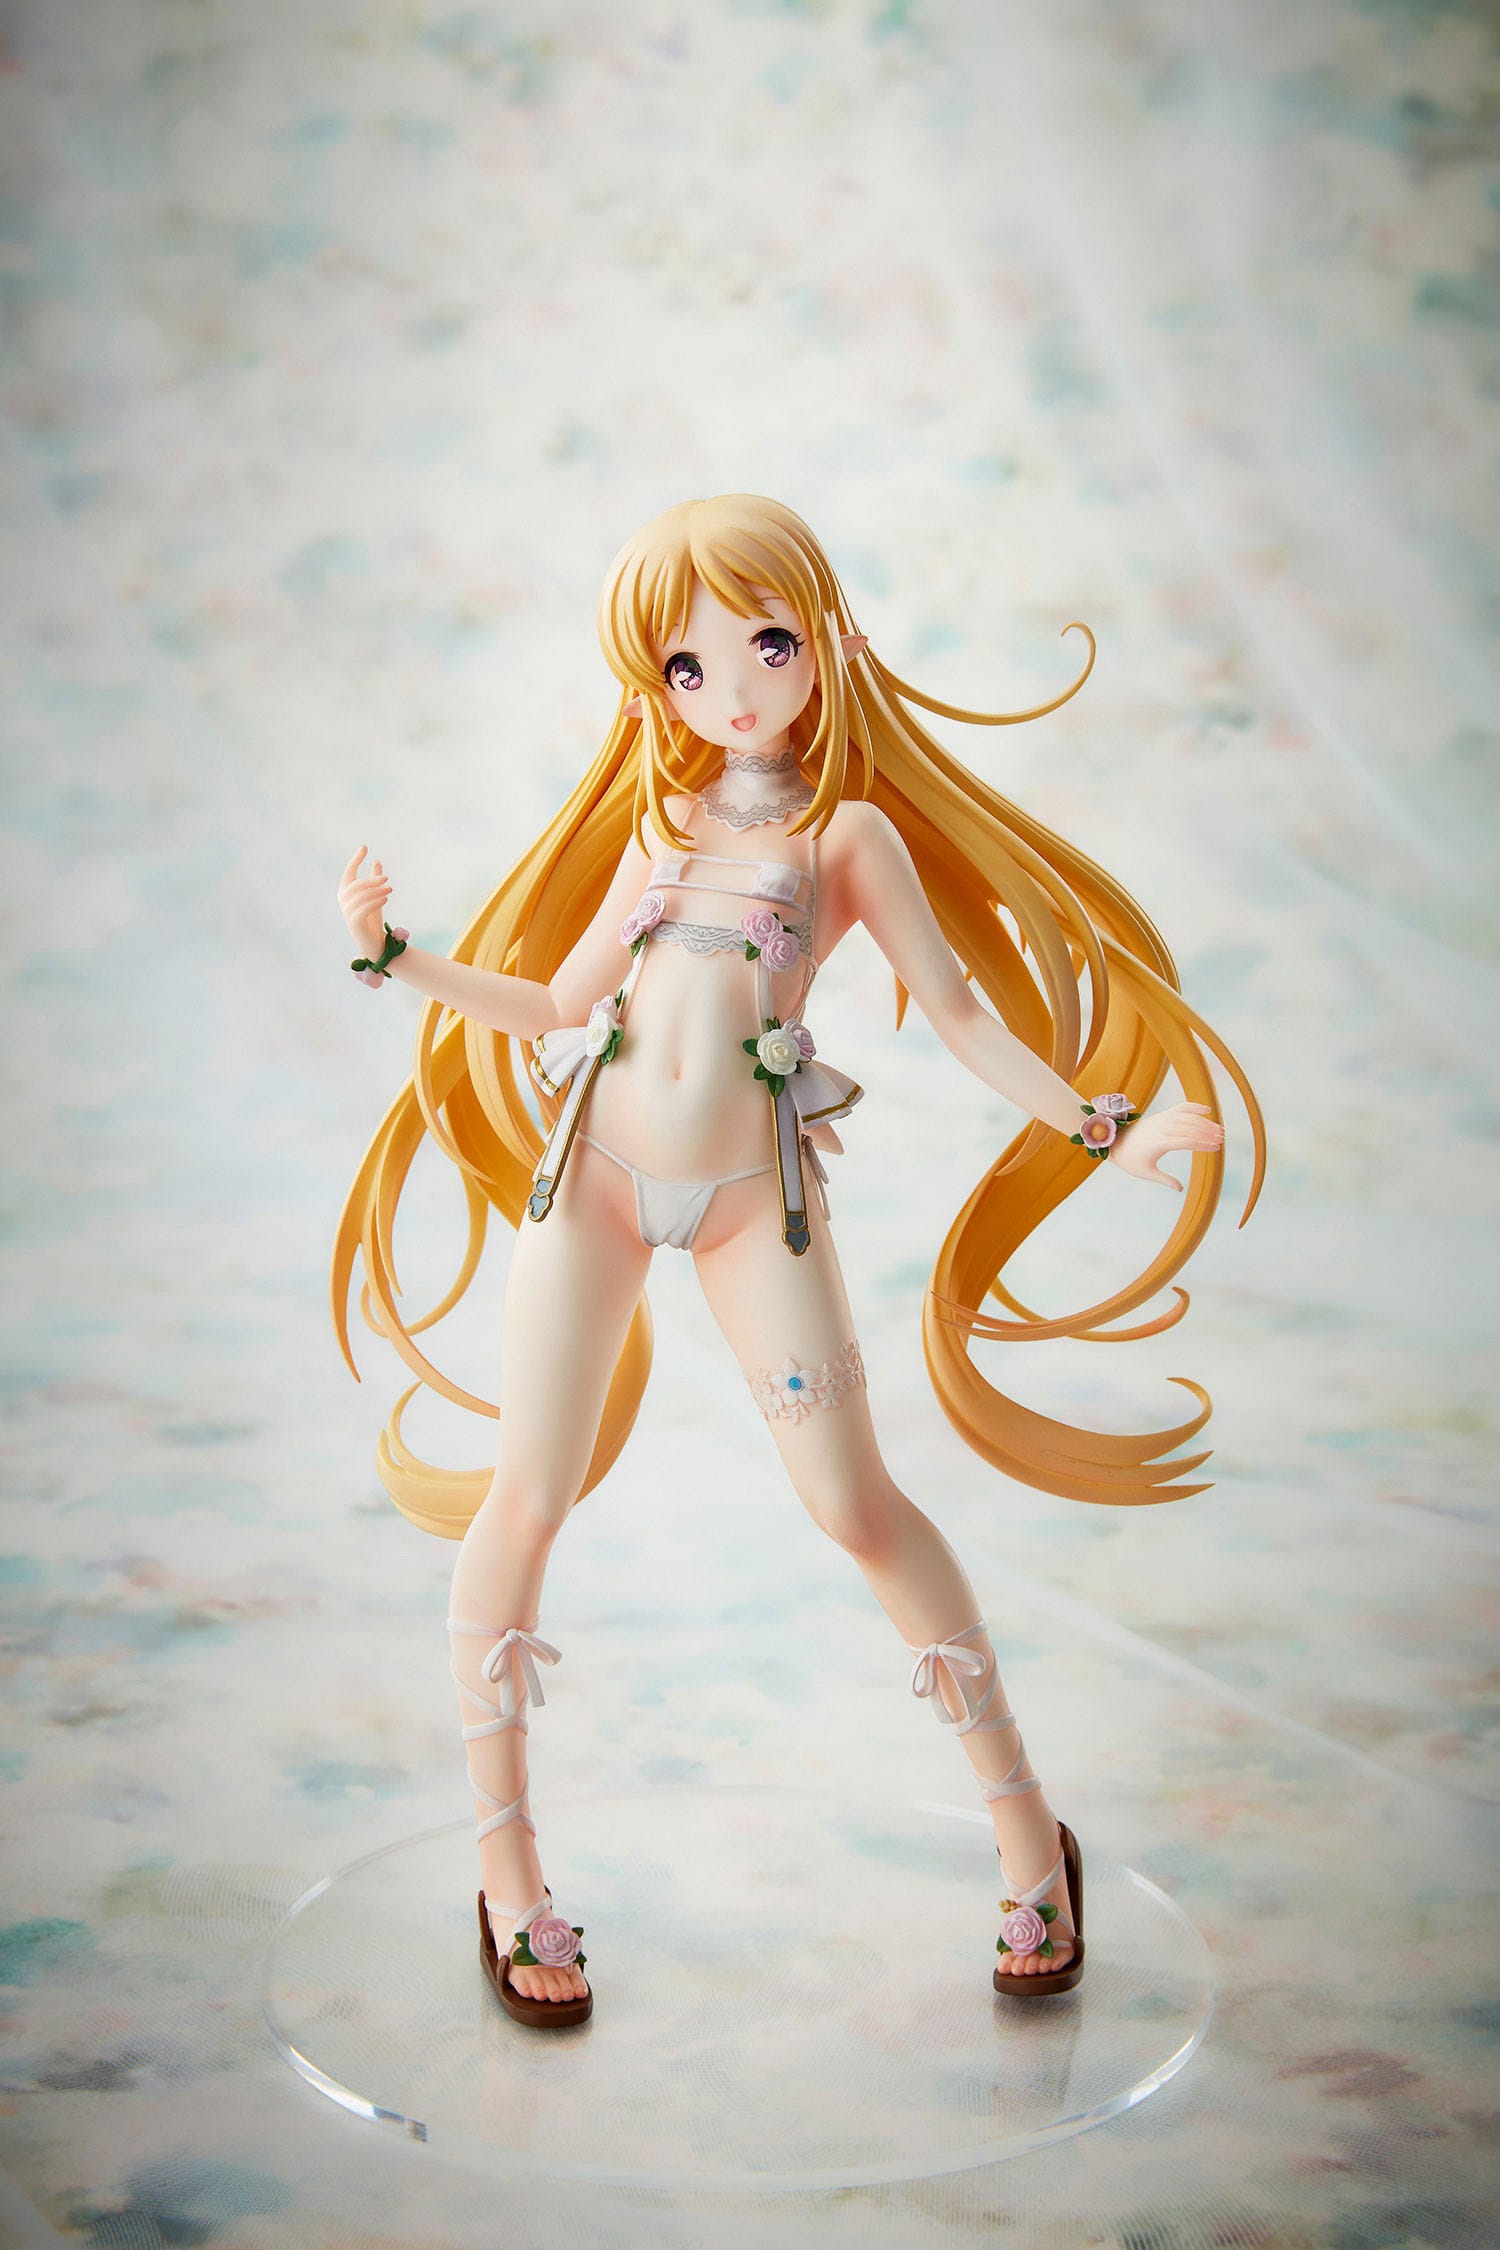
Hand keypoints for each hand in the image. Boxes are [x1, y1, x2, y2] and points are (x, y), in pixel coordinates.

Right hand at [339, 845, 395, 957]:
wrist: (374, 942)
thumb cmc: (372, 919)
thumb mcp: (375, 896)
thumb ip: (374, 880)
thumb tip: (377, 861)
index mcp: (346, 893)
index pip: (348, 872)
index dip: (355, 860)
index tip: (364, 847)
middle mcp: (343, 902)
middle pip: (355, 885)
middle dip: (371, 879)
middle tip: (386, 878)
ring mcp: (347, 913)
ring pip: (360, 896)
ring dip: (376, 891)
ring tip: (389, 889)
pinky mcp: (355, 923)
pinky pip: (363, 909)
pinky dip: (375, 902)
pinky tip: (385, 898)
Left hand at [1106, 1101, 1222, 1191]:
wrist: (1115, 1142)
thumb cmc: (1130, 1160)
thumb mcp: (1146, 1173)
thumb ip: (1164, 1180)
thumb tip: (1180, 1189)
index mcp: (1158, 1143)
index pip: (1186, 1141)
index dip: (1202, 1144)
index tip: (1216, 1148)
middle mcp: (1160, 1128)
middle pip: (1189, 1128)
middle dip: (1207, 1133)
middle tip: (1222, 1139)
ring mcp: (1161, 1119)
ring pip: (1187, 1117)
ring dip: (1205, 1122)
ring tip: (1219, 1130)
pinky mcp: (1161, 1115)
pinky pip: (1179, 1108)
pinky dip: (1193, 1107)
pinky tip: (1207, 1110)